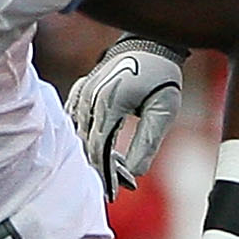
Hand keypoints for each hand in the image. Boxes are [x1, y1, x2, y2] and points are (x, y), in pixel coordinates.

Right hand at [65, 38, 188, 195]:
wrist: (149, 43)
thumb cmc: (162, 76)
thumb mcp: (164, 111)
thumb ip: (148, 143)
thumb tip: (135, 174)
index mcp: (109, 102)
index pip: (100, 149)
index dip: (105, 174)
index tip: (113, 194)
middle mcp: (89, 98)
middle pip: (87, 145)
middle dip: (101, 169)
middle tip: (118, 187)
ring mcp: (82, 93)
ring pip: (78, 136)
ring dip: (94, 156)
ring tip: (114, 172)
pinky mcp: (80, 91)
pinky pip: (74, 122)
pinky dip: (84, 140)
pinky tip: (99, 152)